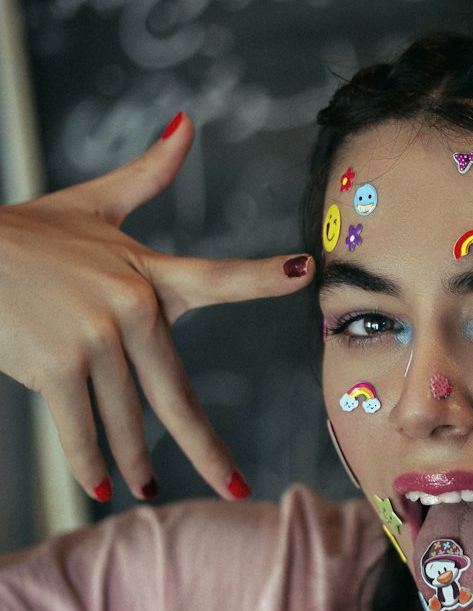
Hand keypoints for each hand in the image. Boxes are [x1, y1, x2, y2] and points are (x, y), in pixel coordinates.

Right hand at [0, 113, 314, 501]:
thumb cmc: (25, 233)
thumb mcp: (92, 204)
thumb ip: (148, 174)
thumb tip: (186, 122)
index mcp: (147, 271)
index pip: (216, 275)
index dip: (261, 275)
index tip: (306, 272)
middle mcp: (131, 304)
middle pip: (177, 392)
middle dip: (205, 448)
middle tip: (233, 487)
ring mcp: (95, 336)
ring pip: (128, 417)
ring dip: (135, 462)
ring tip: (147, 488)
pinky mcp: (55, 364)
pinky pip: (81, 426)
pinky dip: (89, 461)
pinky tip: (100, 486)